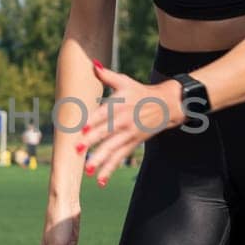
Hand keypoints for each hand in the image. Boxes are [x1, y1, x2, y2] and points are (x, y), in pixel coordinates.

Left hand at [76, 61, 182, 187]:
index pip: (104, 114)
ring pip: (113, 149)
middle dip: (91, 142)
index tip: (81, 129)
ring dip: (100, 160)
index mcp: (119, 104)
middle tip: (77, 151)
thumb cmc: (140, 92)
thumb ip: (107, 75)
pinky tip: (100, 181)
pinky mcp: (133, 143)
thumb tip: (93, 63)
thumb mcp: (125, 81)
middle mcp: (124, 120)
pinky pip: (120, 158)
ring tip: (88, 171)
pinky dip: (110, 169)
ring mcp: (129, 134)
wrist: (167, 104)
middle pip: (106, 133)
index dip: (93, 121)